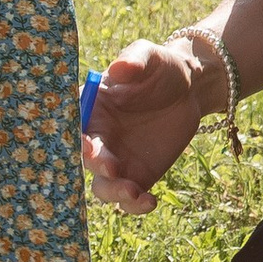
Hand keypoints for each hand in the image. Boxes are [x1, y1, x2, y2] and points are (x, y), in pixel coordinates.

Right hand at [84, 31, 214, 211]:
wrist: (190, 90)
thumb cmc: (161, 67)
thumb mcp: (149, 55)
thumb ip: (133, 60)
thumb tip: (118, 69)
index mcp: (91, 108)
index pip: (72, 125)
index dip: (76, 137)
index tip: (88, 143)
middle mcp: (97, 137)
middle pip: (84, 159)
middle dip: (95, 166)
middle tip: (112, 167)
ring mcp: (116, 160)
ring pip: (102, 186)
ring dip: (113, 193)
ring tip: (134, 192)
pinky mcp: (137, 176)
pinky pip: (128, 198)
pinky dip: (134, 206)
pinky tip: (149, 201)